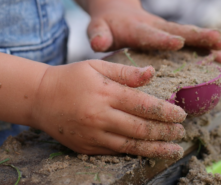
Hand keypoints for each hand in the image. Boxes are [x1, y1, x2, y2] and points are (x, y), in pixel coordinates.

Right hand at [31, 60, 186, 158]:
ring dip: (156, 148)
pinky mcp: (86, 147)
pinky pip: (115, 152)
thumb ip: (125, 72)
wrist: (39, 98)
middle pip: (141, 128)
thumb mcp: (96, 66)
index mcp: (105, 93)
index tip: (181, 114)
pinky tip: (148, 152)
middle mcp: (100, 116)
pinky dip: (135, 153)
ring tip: (174, 149)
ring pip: (131, 146)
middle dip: (165, 132)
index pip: (144, 105)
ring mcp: (93, 135)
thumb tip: (152, 73)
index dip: (166, 112)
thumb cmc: (71, 78)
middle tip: (181, 131)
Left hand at [87, 1, 220, 63]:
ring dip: (207, 43)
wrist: (117, 10)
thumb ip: (98, 35)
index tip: (178, 42)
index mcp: (136, 28)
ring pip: (189, 36)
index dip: (163, 39)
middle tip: (218, 40)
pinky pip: (191, 42)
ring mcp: (166, 31)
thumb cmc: (106, 24)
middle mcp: (155, 27)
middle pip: (178, 31)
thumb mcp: (97, 28)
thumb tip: (98, 43)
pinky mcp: (172, 35)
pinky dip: (207, 49)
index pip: (150, 34)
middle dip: (197, 37)